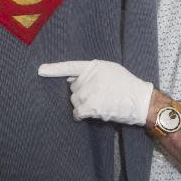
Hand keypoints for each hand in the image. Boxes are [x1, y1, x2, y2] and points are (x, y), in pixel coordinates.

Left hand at [38, 60, 153, 125]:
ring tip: (100, 103)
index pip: (70, 66)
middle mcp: (91, 76)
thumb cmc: (126, 85)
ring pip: (74, 100)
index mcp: (94, 65)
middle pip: (73, 88)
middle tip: (98, 96)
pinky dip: (80, 115)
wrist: (140, 100)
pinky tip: (88, 114)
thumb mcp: (110, 70)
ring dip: (82, 105)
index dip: (54, 69)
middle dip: (81, 93)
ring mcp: (91, 91)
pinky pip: (77, 112)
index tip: (40, 71)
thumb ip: (91, 72)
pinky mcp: (92, 105)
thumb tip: (70, 78)